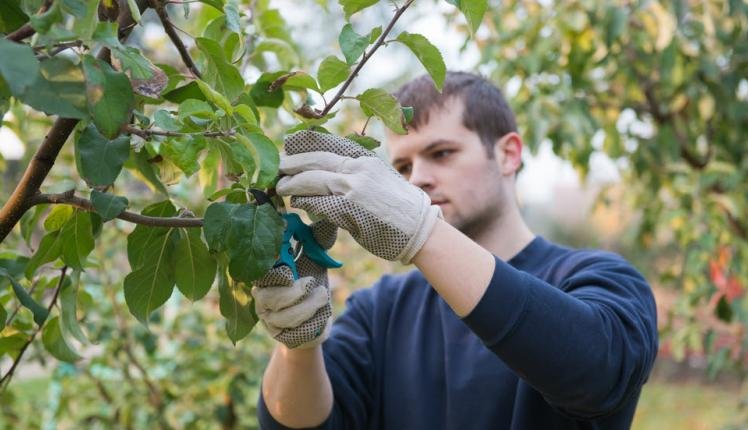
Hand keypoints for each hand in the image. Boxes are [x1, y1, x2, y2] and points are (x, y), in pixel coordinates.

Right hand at [252, 220, 336, 348]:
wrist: (314, 323)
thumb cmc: (311, 286)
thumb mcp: (315, 260)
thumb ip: (317, 239)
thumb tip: (329, 215)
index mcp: (266, 274)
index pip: (261, 271)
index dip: (275, 269)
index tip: (291, 267)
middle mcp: (261, 297)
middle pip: (268, 295)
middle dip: (294, 290)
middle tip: (312, 282)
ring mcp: (268, 318)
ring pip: (284, 315)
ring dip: (308, 306)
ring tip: (322, 296)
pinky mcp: (279, 336)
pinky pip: (294, 331)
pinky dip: (312, 322)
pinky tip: (320, 316)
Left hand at [277, 130, 440, 263]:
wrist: (419, 228)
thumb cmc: (399, 208)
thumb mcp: (379, 178)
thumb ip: (355, 173)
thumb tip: (329, 173)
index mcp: (365, 159)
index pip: (328, 145)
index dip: (305, 145)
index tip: (289, 146)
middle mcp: (357, 169)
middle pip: (315, 160)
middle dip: (292, 164)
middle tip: (277, 167)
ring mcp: (352, 188)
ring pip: (312, 180)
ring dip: (292, 184)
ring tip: (281, 187)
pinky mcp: (348, 210)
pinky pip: (318, 203)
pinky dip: (304, 201)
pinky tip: (296, 202)